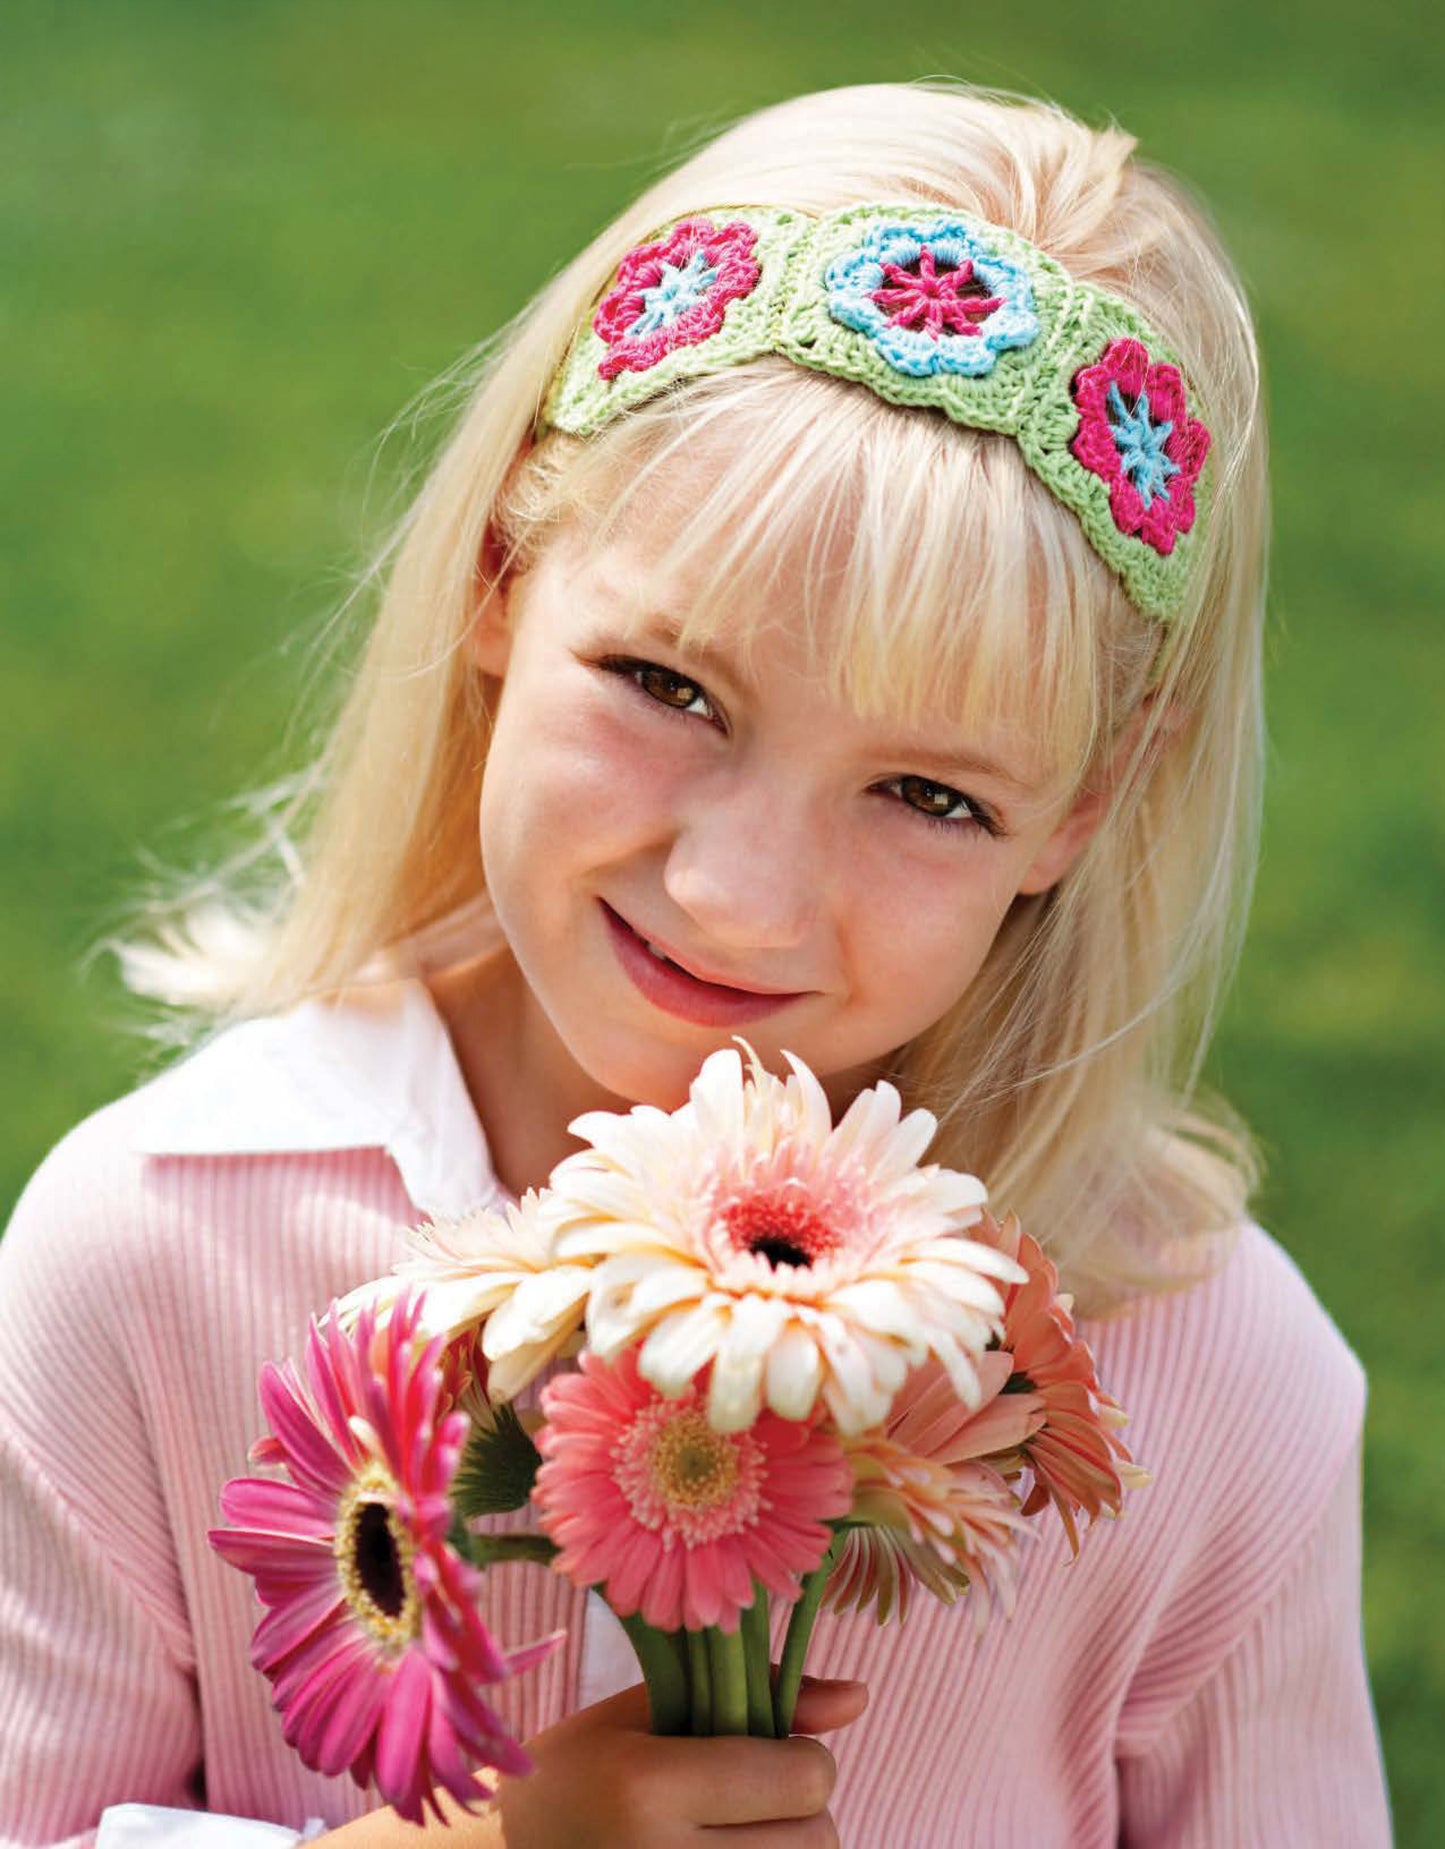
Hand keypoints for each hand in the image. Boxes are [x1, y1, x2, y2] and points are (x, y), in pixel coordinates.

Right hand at [491, 1671, 869, 1846]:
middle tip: (751, 1795)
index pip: (802, 1778)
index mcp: (650, 1785)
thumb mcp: (647, 1712)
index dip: (802, 1756)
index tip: (770, 1747)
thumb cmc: (574, 1774)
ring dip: (789, 1847)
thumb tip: (860, 1697)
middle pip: (816, 1838)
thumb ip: (750, 1694)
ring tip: (734, 1831)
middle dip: (801, 1807)